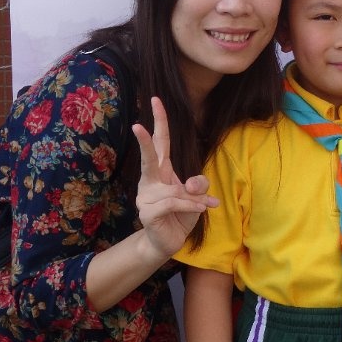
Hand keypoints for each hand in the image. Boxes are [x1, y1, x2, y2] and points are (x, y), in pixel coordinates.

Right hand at [134, 97, 218, 258]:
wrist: (168, 242)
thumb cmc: (182, 214)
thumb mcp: (197, 197)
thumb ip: (199, 186)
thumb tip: (193, 184)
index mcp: (162, 171)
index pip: (161, 142)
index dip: (159, 121)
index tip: (156, 100)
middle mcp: (150, 180)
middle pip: (149, 157)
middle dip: (144, 141)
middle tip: (137, 126)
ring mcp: (145, 196)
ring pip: (175, 189)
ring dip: (195, 199)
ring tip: (204, 207)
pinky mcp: (147, 212)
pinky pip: (174, 202)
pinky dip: (191, 206)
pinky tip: (201, 211)